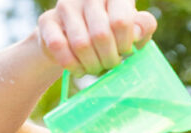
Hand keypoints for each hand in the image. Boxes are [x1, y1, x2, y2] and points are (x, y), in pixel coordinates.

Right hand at [38, 0, 157, 76]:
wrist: (76, 38)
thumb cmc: (113, 35)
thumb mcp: (134, 31)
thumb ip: (143, 27)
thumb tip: (136, 33)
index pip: (121, 22)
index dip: (125, 45)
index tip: (125, 52)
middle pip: (101, 35)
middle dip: (109, 58)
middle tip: (111, 65)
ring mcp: (65, 6)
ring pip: (80, 44)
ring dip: (91, 64)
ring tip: (96, 68)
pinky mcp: (47, 21)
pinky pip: (59, 47)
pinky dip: (72, 65)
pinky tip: (80, 68)